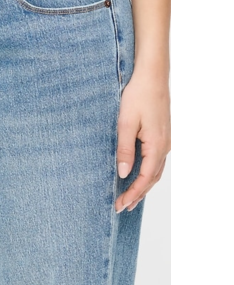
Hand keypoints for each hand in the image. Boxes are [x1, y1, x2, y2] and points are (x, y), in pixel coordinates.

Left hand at [116, 73, 170, 212]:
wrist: (152, 76)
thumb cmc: (137, 96)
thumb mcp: (125, 123)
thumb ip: (125, 149)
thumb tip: (123, 173)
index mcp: (157, 146)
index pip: (145, 178)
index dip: (132, 193)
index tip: (119, 205)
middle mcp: (165, 147)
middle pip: (153, 178)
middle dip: (138, 194)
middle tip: (123, 207)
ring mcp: (166, 141)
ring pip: (156, 171)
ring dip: (144, 185)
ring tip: (131, 198)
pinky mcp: (162, 135)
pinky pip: (157, 161)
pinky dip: (148, 173)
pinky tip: (139, 174)